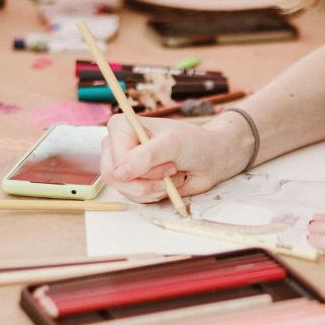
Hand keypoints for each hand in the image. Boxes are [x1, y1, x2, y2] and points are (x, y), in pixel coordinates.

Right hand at [100, 112, 247, 202]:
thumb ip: (146, 156)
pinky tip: (167, 182)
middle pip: (113, 177)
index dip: (143, 169)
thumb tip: (117, 173)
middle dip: (146, 182)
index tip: (169, 163)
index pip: (116, 161)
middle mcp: (116, 144)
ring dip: (153, 188)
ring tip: (171, 175)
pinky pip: (134, 198)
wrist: (210, 159)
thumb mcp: (172, 144)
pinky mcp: (132, 180)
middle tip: (170, 171)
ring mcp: (123, 164)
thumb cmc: (194, 144)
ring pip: (125, 190)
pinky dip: (154, 194)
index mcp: (121, 127)